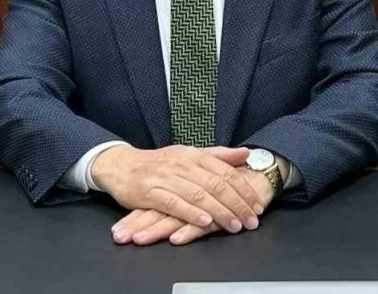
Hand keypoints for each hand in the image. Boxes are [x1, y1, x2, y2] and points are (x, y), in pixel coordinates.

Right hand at [92, 144, 263, 234]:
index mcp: (193, 154)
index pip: (224, 171)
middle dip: (236, 203)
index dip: (243, 188)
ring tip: (234, 225)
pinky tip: (204, 223)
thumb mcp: (188, 154)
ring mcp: (165, 177)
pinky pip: (174, 203)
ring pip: (198, 194)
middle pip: (215, 184)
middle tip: (251, 219)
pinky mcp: (150, 192)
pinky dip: (191, 213)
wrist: (121, 165)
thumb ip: (217, 155)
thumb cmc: (158, 163)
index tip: (256, 204)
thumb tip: (245, 153)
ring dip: (219, 212)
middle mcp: (181, 164)